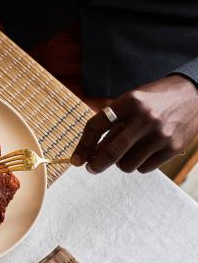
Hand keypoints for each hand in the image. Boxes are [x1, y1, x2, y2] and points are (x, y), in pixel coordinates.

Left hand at [71, 75, 197, 172]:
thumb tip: (90, 154)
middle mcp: (144, 118)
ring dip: (121, 162)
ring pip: (126, 165)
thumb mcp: (131, 101)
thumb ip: (112, 123)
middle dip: (96, 165)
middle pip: (110, 153)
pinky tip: (144, 152)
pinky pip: (144, 168)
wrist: (195, 93)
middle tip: (91, 167)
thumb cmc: (154, 100)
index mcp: (129, 102)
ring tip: (127, 151)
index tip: (77, 160)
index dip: (82, 146)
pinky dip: (138, 164)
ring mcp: (161, 134)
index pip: (96, 126)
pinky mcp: (174, 147)